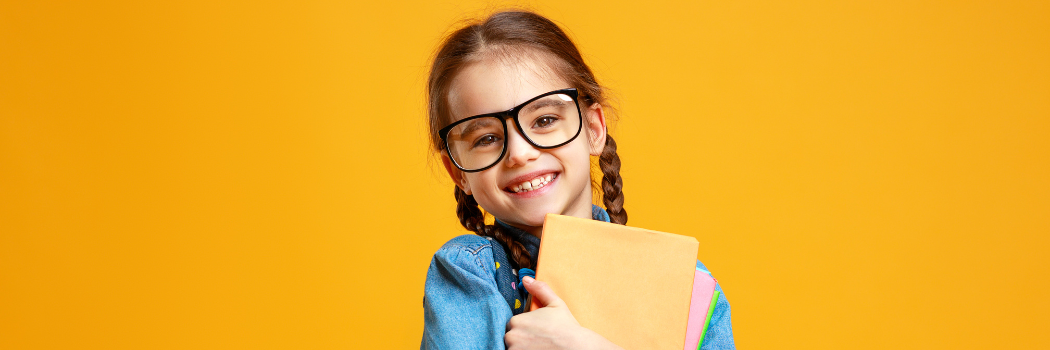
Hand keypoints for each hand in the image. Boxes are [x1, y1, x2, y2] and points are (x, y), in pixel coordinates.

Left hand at [504, 276, 622, 349]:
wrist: (576, 347)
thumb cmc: (566, 328)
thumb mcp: (555, 304)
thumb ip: (540, 290)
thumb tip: (526, 279)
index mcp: (517, 321)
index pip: (514, 326)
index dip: (526, 329)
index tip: (537, 332)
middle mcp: (511, 336)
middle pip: (511, 338)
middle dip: (522, 339)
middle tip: (539, 341)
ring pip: (513, 348)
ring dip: (522, 348)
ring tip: (539, 347)